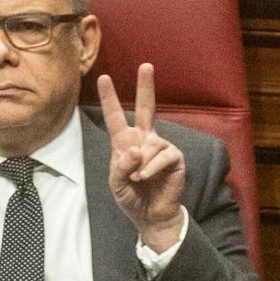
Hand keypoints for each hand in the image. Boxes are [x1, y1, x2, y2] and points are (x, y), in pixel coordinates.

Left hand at [98, 64, 185, 252]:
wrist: (150, 215)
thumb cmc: (132, 196)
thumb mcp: (116, 183)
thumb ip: (120, 166)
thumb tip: (136, 149)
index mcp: (125, 142)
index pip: (116, 117)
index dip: (110, 98)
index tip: (104, 78)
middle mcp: (144, 139)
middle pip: (146, 108)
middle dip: (146, 86)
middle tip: (146, 65)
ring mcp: (161, 146)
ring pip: (149, 145)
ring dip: (140, 165)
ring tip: (138, 179)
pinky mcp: (175, 157)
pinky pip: (162, 155)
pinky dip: (151, 168)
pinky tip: (145, 177)